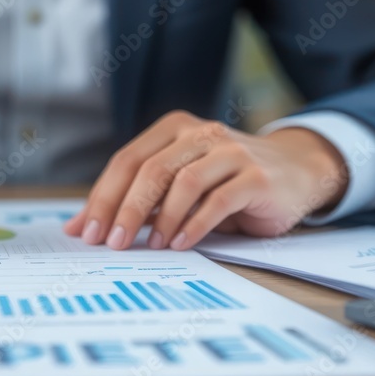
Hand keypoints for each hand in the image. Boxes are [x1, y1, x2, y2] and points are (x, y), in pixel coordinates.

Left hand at [63, 110, 347, 250]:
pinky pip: (219, 200)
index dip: (102, 196)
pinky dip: (195, 224)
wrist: (296, 173)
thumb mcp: (178, 187)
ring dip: (161, 217)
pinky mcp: (256, 177)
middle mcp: (201, 134)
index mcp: (174, 130)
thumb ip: (134, 201)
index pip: (127, 160)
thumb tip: (78, 227)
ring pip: (184, 181)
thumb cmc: (228, 183)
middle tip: (111, 243)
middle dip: (125, 209)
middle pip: (150, 169)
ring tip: (150, 246)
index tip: (85, 232)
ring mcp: (231, 152)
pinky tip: (181, 243)